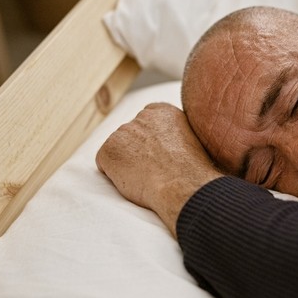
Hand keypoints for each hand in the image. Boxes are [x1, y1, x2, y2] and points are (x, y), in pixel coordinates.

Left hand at [96, 102, 222, 234]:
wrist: (183, 185)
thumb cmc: (191, 172)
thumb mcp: (191, 141)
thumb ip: (173, 133)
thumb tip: (166, 143)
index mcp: (163, 111)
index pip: (147, 121)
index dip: (152, 142)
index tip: (162, 155)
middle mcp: (140, 117)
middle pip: (131, 136)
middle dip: (138, 152)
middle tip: (156, 169)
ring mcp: (121, 132)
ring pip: (119, 151)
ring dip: (127, 163)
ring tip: (149, 176)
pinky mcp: (108, 151)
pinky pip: (105, 165)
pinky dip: (115, 176)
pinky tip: (135, 181)